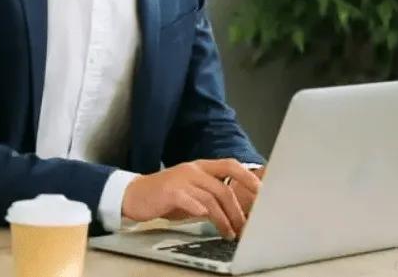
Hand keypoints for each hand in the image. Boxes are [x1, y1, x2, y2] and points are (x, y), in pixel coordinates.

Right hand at [122, 159, 260, 239]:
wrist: (135, 195)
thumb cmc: (167, 196)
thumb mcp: (192, 190)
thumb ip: (211, 194)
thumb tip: (237, 209)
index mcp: (200, 167)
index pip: (229, 165)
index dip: (247, 176)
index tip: (262, 191)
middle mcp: (192, 170)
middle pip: (223, 188)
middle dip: (237, 210)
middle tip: (244, 227)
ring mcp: (181, 180)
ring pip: (211, 198)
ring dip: (223, 219)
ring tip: (229, 233)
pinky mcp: (170, 192)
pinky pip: (191, 201)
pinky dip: (201, 210)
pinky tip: (206, 219)